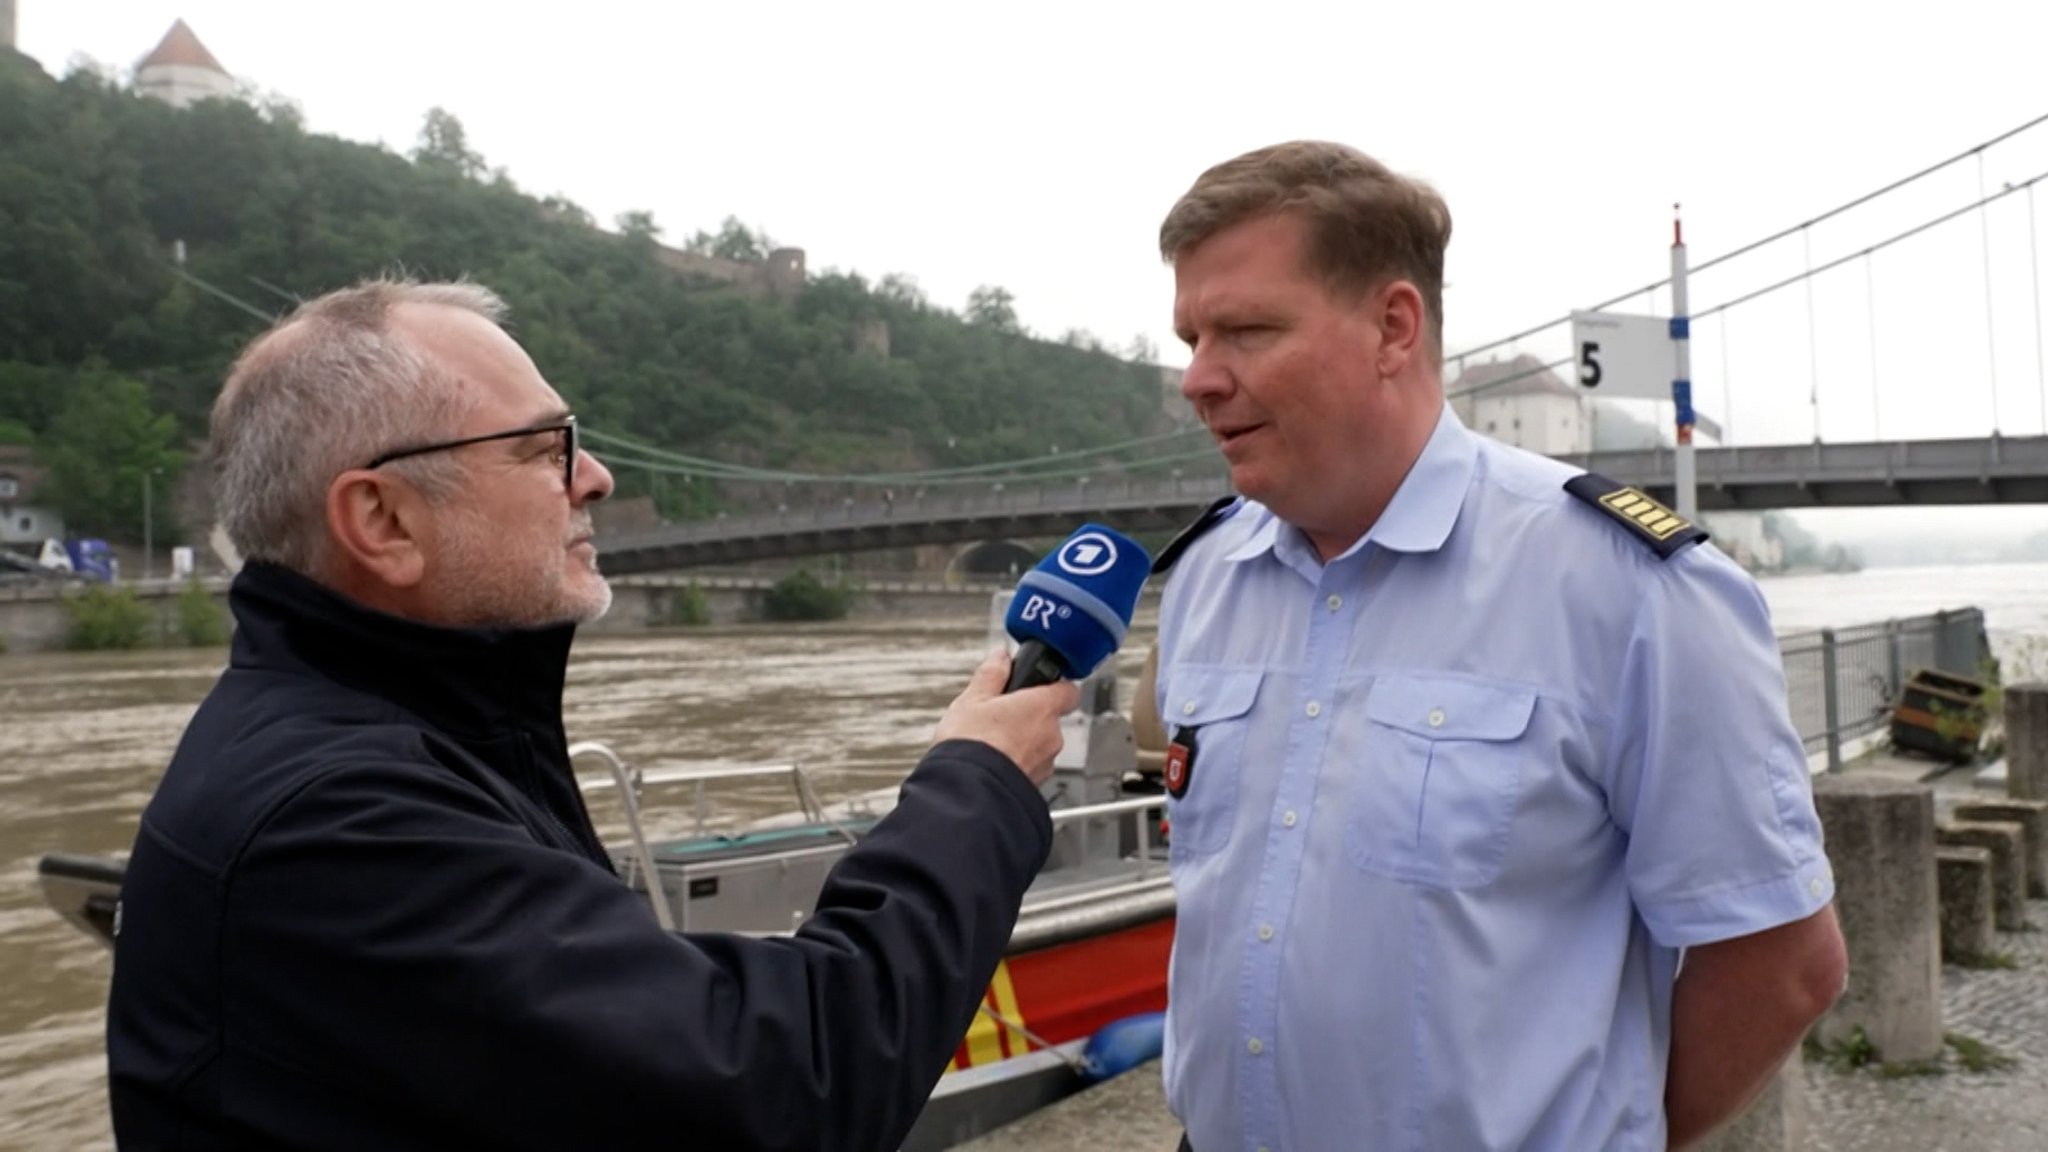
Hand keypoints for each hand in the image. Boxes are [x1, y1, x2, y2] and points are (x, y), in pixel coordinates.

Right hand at [931, 649, 1079, 785]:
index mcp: (1042, 707)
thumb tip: (1001, 658)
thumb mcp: (972, 699)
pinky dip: (1017, 763)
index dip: (1055, 686)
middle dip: (1028, 717)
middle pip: (1049, 719)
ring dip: (1023, 742)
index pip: (1069, 690)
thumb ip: (992, 675)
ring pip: (1040, 745)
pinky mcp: (1036, 785)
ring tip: (991, 743)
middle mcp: (1052, 735)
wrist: (968, 791)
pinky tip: (994, 762)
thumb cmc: (971, 744)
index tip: (1039, 685)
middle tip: (999, 716)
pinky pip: (1031, 767)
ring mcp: (1046, 763)